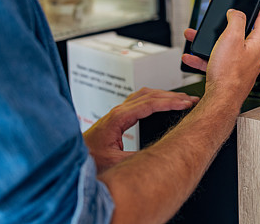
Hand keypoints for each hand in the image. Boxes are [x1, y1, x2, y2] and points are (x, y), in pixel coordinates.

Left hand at [83, 87, 198, 172]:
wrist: (67, 161)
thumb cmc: (85, 162)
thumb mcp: (114, 164)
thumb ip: (135, 159)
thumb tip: (157, 156)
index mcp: (117, 119)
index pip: (148, 104)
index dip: (169, 102)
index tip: (186, 103)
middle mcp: (117, 113)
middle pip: (149, 95)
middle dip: (172, 96)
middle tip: (191, 100)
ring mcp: (116, 114)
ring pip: (144, 96)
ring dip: (164, 96)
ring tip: (181, 101)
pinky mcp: (116, 119)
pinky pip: (139, 101)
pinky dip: (155, 100)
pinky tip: (163, 105)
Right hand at [185, 7, 259, 110]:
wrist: (220, 101)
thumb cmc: (229, 74)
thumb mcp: (231, 38)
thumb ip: (236, 20)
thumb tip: (236, 12)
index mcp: (259, 43)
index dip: (259, 7)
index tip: (254, 2)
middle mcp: (254, 54)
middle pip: (243, 32)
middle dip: (226, 24)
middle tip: (220, 18)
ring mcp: (244, 64)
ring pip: (227, 46)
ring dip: (211, 41)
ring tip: (197, 37)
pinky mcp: (233, 74)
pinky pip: (219, 60)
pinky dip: (206, 57)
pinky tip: (193, 56)